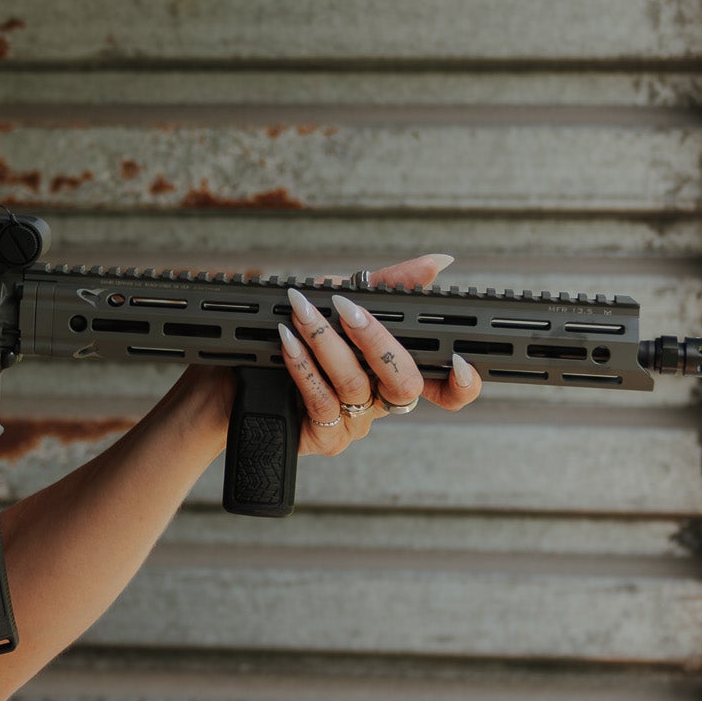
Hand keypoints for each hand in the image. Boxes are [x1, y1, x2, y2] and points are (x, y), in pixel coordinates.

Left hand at [280, 253, 482, 455]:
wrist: (240, 371)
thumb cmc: (297, 331)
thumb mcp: (340, 300)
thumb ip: (389, 285)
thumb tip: (438, 262)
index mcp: (393, 372)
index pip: (445, 388)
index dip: (461, 384)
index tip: (458, 361)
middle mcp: (380, 401)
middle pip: (403, 383)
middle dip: (377, 342)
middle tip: (349, 310)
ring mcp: (354, 423)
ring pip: (355, 385)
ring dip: (326, 342)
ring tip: (303, 311)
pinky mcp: (323, 438)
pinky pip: (320, 401)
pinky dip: (303, 366)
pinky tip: (288, 341)